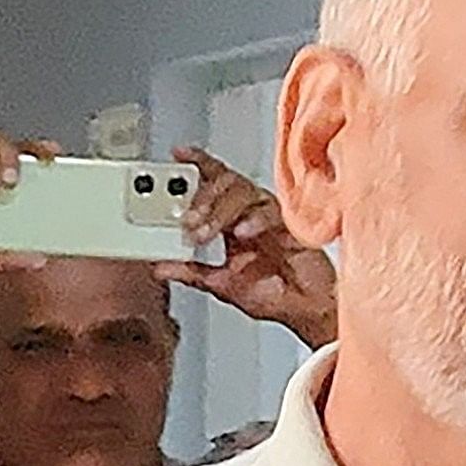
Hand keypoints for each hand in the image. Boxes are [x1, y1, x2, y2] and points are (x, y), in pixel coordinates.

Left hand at [156, 144, 335, 342]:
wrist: (307, 311)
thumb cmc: (275, 295)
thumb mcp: (221, 284)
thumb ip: (190, 273)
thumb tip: (159, 267)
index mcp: (233, 222)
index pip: (215, 183)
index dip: (199, 164)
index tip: (178, 154)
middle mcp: (251, 214)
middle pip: (225, 183)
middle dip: (202, 198)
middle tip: (187, 219)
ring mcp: (272, 217)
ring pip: (244, 192)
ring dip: (221, 210)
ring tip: (207, 231)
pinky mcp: (293, 226)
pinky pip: (272, 212)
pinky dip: (255, 220)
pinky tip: (242, 232)